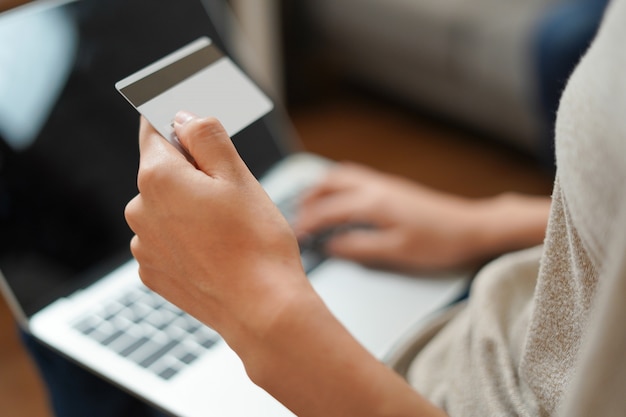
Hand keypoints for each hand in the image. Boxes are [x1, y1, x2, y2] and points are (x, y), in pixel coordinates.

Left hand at [125, 116, 448, 416]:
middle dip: (192, 172)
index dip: (177, 122)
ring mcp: (144, 245)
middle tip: (231, 191)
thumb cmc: (256, 242)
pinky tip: (215, 250)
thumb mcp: (237, 175)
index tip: (192, 123)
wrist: (262, 309)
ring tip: (226, 228)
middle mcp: (139, 210)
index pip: (155, 129)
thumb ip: (205, 136)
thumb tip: (183, 117)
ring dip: (189, 207)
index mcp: (158, 177)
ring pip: (165, 207)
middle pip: (162, 171)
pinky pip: (166, 240)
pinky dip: (186, 238)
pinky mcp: (154, 272)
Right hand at [294, 162, 548, 270]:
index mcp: (372, 203)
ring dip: (323, 189)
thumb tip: (331, 246)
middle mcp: (375, 187)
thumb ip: (359, 247)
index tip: (295, 236)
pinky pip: (355, 178)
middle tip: (298, 219)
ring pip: (342, 176)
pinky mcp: (393, 187)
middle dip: (308, 199)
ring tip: (313, 207)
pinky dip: (338, 186)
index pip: (327, 210)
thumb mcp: (395, 252)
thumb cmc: (439, 242)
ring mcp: (384, 184)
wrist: (472, 227)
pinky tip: (341, 201)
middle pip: (329, 183)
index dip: (307, 223)